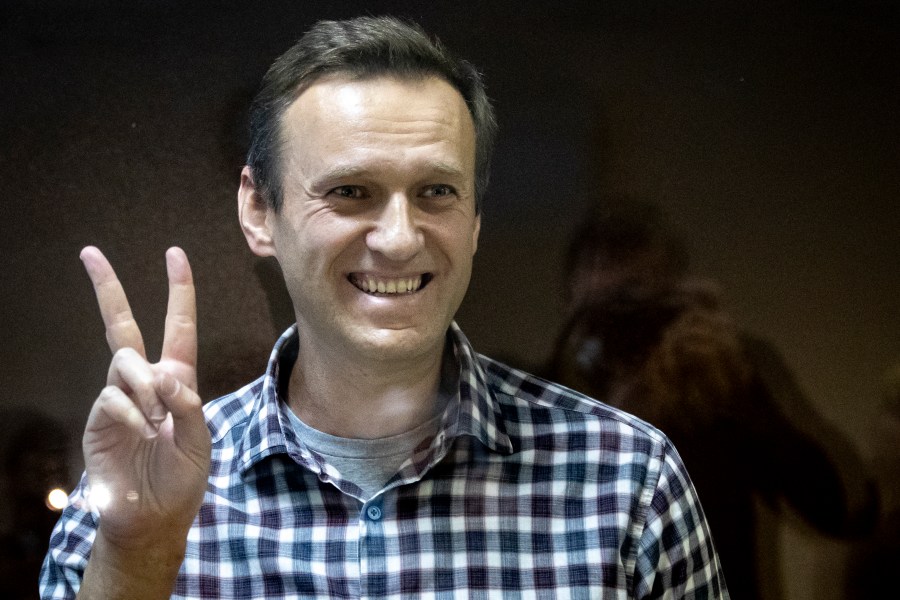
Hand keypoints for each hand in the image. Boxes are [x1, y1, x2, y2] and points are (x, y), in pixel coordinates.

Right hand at [79, 246, 210, 549]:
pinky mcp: (98, 419)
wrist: (153, 516)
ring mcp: (118, 398)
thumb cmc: (181, 477)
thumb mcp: (199, 438)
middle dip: (108, 289)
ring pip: (124, 360)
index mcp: (177, 380)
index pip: (178, 327)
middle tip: (90, 253)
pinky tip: (143, 431)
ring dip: (145, 385)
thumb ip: (188, 403)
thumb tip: (162, 373)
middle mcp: (144, 382)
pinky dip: (132, 411)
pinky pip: (112, 396)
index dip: (179, 291)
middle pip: (123, 326)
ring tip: (157, 420)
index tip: (175, 255)